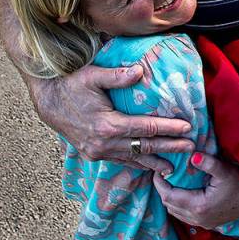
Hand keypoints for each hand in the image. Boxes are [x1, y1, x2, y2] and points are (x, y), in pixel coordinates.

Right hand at [0, 0, 194, 173]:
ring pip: (133, 159)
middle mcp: (104, 143)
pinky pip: (120, 161)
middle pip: (144, 147)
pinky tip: (147, 168)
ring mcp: (98, 152)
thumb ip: (117, 76)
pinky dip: (136, 165)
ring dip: (154, 162)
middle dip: (169, 148)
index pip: (145, 128)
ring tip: (173, 168)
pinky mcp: (93, 154)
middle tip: (191, 148)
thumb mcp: (92, 76)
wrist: (47, 102)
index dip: (168, 128)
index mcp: (108, 125)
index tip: (186, 128)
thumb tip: (140, 70)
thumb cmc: (71, 85)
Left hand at [153, 153, 238, 228]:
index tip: (158, 170)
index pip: (169, 196)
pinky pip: (185, 216)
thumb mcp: (224, 171)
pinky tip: (183, 192)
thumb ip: (207, 163)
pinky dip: (179, 205)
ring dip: (170, 198)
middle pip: (169, 206)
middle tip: (162, 173)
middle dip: (163, 190)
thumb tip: (191, 156)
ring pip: (176, 213)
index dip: (159, 184)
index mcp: (199, 206)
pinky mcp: (207, 223)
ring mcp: (203, 223)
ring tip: (170, 181)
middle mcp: (198, 219)